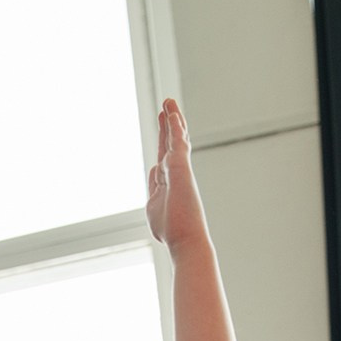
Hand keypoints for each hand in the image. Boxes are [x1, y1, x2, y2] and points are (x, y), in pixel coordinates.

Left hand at [144, 99, 208, 251]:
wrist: (186, 239)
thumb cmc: (172, 230)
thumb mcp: (155, 207)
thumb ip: (154, 190)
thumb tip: (154, 179)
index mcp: (168, 184)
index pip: (163, 159)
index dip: (162, 145)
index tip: (162, 132)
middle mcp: (176, 174)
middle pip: (170, 145)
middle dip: (167, 127)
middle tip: (166, 108)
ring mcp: (179, 170)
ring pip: (175, 139)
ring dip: (172, 120)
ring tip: (168, 102)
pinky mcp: (181, 167)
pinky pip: (177, 141)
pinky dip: (174, 126)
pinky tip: (171, 113)